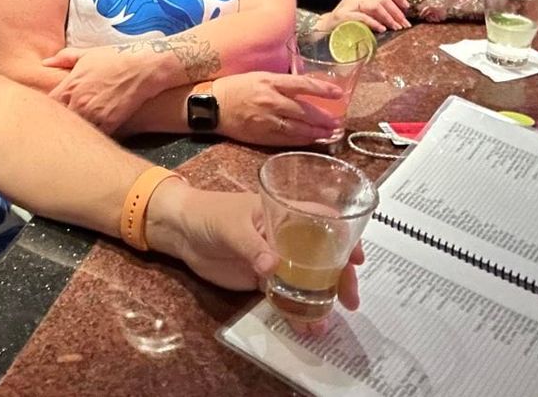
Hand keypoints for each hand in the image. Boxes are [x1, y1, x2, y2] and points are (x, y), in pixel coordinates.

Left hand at [43, 45, 157, 132]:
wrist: (143, 68)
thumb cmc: (115, 59)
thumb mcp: (87, 54)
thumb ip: (64, 58)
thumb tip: (46, 62)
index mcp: (70, 86)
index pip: (47, 105)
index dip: (46, 109)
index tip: (51, 109)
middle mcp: (79, 102)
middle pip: (59, 122)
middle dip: (59, 122)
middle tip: (60, 124)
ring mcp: (94, 115)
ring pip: (76, 131)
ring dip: (75, 131)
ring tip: (76, 132)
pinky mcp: (110, 123)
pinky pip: (95, 137)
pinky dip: (93, 137)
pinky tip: (93, 134)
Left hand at [145, 180, 361, 309]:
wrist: (180, 232)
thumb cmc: (208, 214)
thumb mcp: (231, 225)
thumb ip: (252, 246)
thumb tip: (273, 268)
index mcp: (284, 213)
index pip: (323, 220)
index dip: (344, 237)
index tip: (357, 259)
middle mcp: (286, 236)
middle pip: (322, 254)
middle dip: (339, 275)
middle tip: (349, 299)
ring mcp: (276, 258)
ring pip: (307, 278)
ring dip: (320, 298)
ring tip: (326, 322)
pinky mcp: (262, 278)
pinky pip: (285, 293)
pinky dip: (296, 308)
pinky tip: (305, 324)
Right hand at [216, 72, 344, 146]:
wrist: (211, 105)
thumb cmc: (235, 87)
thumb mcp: (259, 76)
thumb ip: (281, 83)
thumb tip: (305, 88)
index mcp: (270, 82)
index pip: (302, 85)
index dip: (322, 90)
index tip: (339, 94)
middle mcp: (270, 101)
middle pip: (304, 111)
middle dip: (324, 119)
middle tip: (339, 123)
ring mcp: (266, 121)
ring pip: (298, 129)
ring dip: (317, 133)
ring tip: (331, 135)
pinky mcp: (261, 136)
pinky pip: (286, 140)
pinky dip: (301, 141)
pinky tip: (311, 141)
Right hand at [323, 0, 410, 32]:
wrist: (325, 28)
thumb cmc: (347, 21)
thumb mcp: (363, 11)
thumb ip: (376, 8)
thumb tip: (399, 16)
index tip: (407, 6)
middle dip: (396, 11)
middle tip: (404, 23)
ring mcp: (349, 4)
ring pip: (375, 5)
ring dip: (388, 17)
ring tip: (395, 28)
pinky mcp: (344, 15)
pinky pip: (363, 16)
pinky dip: (374, 23)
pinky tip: (382, 29)